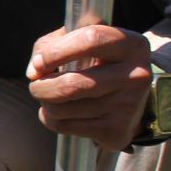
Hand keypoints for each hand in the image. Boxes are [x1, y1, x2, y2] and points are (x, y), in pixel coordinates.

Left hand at [26, 23, 153, 150]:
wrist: (130, 100)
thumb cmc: (98, 62)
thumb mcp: (83, 39)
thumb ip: (54, 42)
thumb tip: (34, 70)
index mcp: (132, 45)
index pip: (90, 39)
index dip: (55, 51)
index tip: (38, 63)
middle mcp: (136, 76)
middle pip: (71, 84)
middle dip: (40, 86)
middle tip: (35, 84)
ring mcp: (127, 106)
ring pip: (62, 109)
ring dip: (44, 102)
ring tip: (49, 96)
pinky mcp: (115, 131)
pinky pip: (63, 126)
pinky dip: (49, 118)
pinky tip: (59, 112)